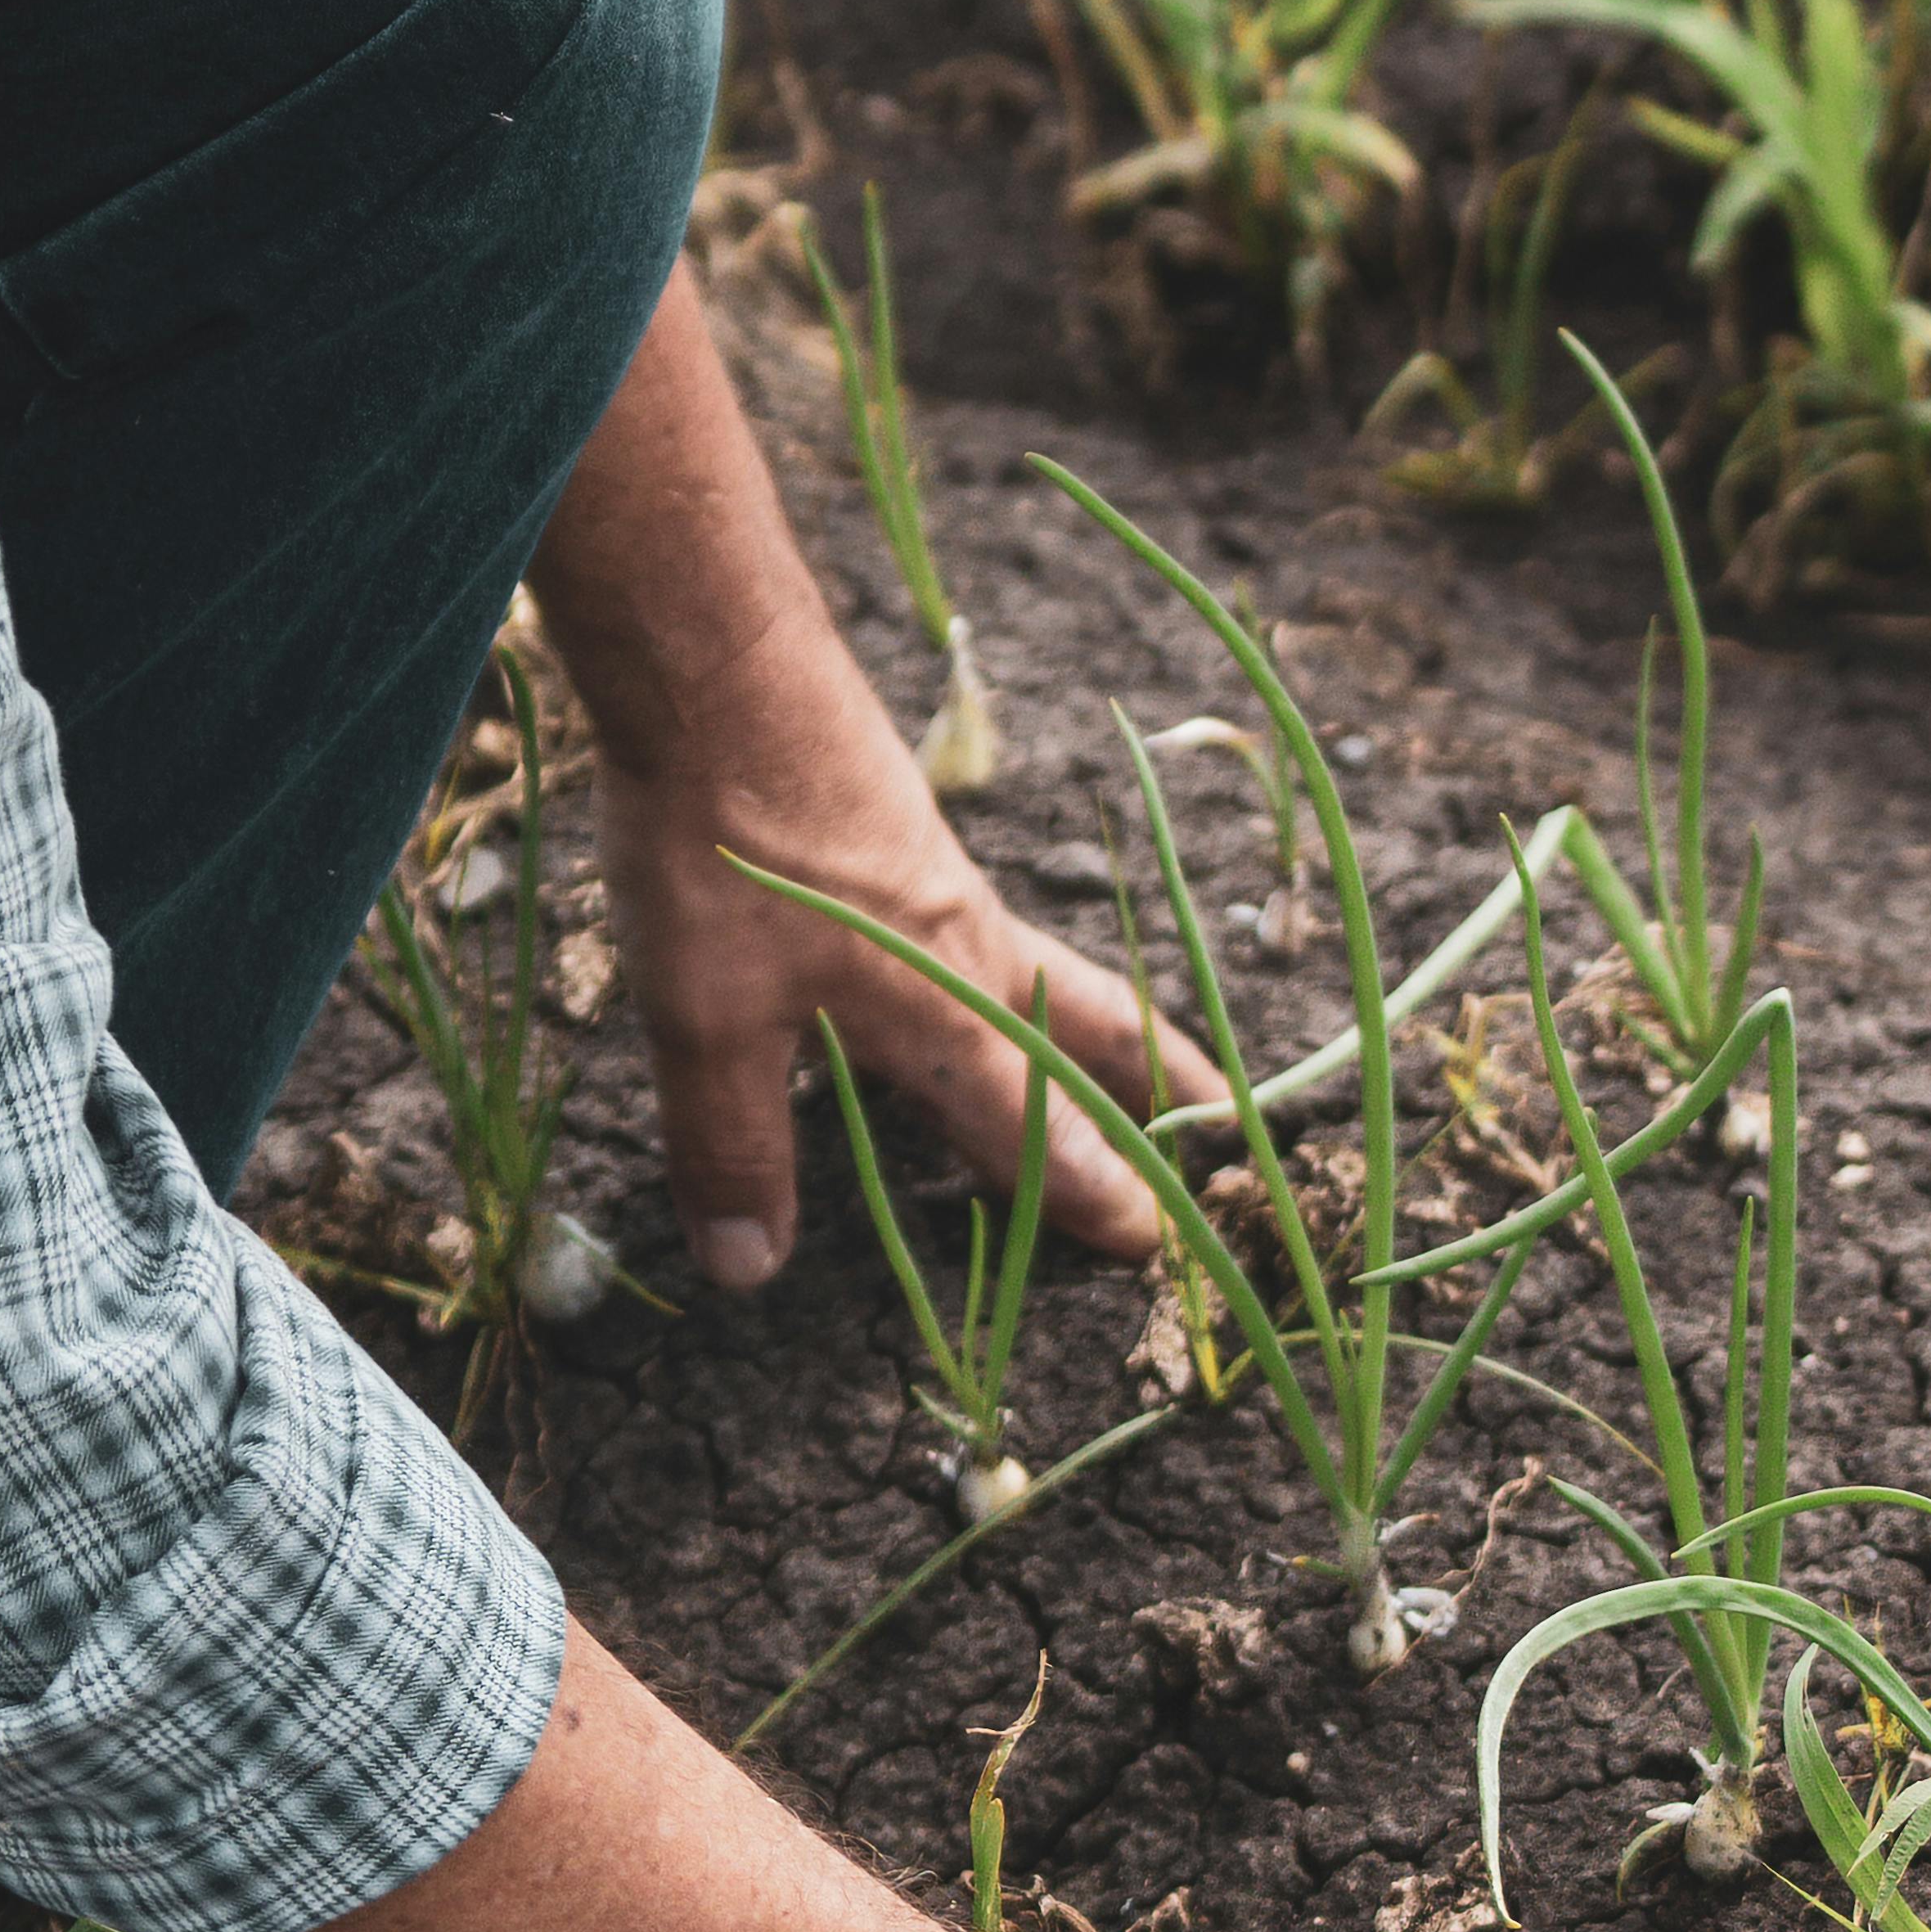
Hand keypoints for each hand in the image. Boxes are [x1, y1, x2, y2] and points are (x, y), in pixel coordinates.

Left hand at [595, 656, 1209, 1290]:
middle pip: (1085, 1025)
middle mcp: (964, 943)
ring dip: (1090, 1022)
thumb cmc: (723, 849)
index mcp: (941, 1009)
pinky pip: (979, 920)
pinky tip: (958, 956)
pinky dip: (1010, 963)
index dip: (1089, 1192)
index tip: (1150, 1245)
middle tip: (1226, 1123)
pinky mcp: (893, 825)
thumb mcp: (704, 1019)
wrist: (715, 661)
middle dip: (1152, 1085)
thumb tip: (748, 1271)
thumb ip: (733, 1143)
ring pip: (1040, 966)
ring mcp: (934, 876)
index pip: (1033, 1127)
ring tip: (1118, 1051)